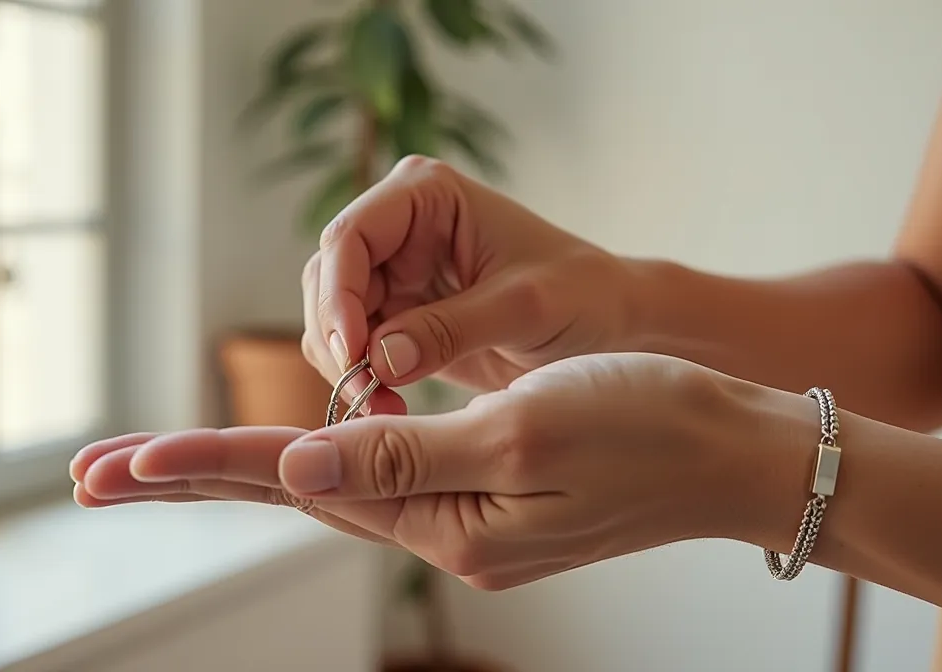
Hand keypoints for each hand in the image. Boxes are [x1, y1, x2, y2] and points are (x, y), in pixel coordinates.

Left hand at [71, 353, 778, 588]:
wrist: (733, 451)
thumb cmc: (646, 430)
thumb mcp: (521, 437)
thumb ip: (404, 454)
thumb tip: (297, 462)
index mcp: (446, 529)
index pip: (296, 488)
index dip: (200, 467)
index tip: (111, 464)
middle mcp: (440, 534)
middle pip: (288, 496)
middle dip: (183, 480)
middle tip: (84, 473)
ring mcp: (459, 520)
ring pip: (323, 486)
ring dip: (232, 472)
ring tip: (146, 465)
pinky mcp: (479, 495)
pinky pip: (375, 476)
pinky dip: (313, 462)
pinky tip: (275, 462)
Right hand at [301, 155, 634, 412]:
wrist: (614, 329)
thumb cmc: (584, 297)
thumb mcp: (525, 308)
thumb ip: (451, 328)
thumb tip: (378, 357)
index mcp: (426, 196)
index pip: (351, 237)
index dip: (338, 295)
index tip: (353, 353)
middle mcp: (399, 228)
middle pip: (328, 281)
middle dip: (339, 341)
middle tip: (364, 397)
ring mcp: (394, 274)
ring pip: (331, 320)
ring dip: (346, 368)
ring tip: (384, 410)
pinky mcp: (396, 318)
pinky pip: (352, 350)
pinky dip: (359, 382)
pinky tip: (390, 409)